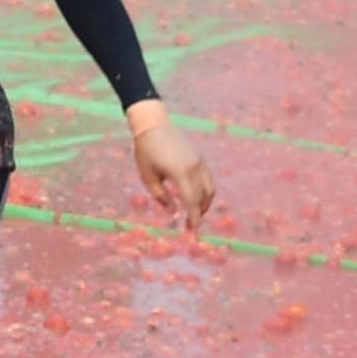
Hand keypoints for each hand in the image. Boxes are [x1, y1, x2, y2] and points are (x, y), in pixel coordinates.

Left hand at [130, 104, 215, 230]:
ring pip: (210, 189)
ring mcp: (200, 162)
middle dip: (199, 213)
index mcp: (180, 173)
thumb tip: (173, 211)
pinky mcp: (200, 158)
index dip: (194, 218)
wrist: (154, 126)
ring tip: (194, 213)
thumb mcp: (148, 177)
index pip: (192, 201)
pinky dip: (204, 191)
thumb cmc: (146, 152)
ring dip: (204, 203)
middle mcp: (195, 168)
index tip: (191, 231)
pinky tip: (195, 197)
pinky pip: (208, 179)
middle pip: (204, 197)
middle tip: (190, 225)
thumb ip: (161, 196)